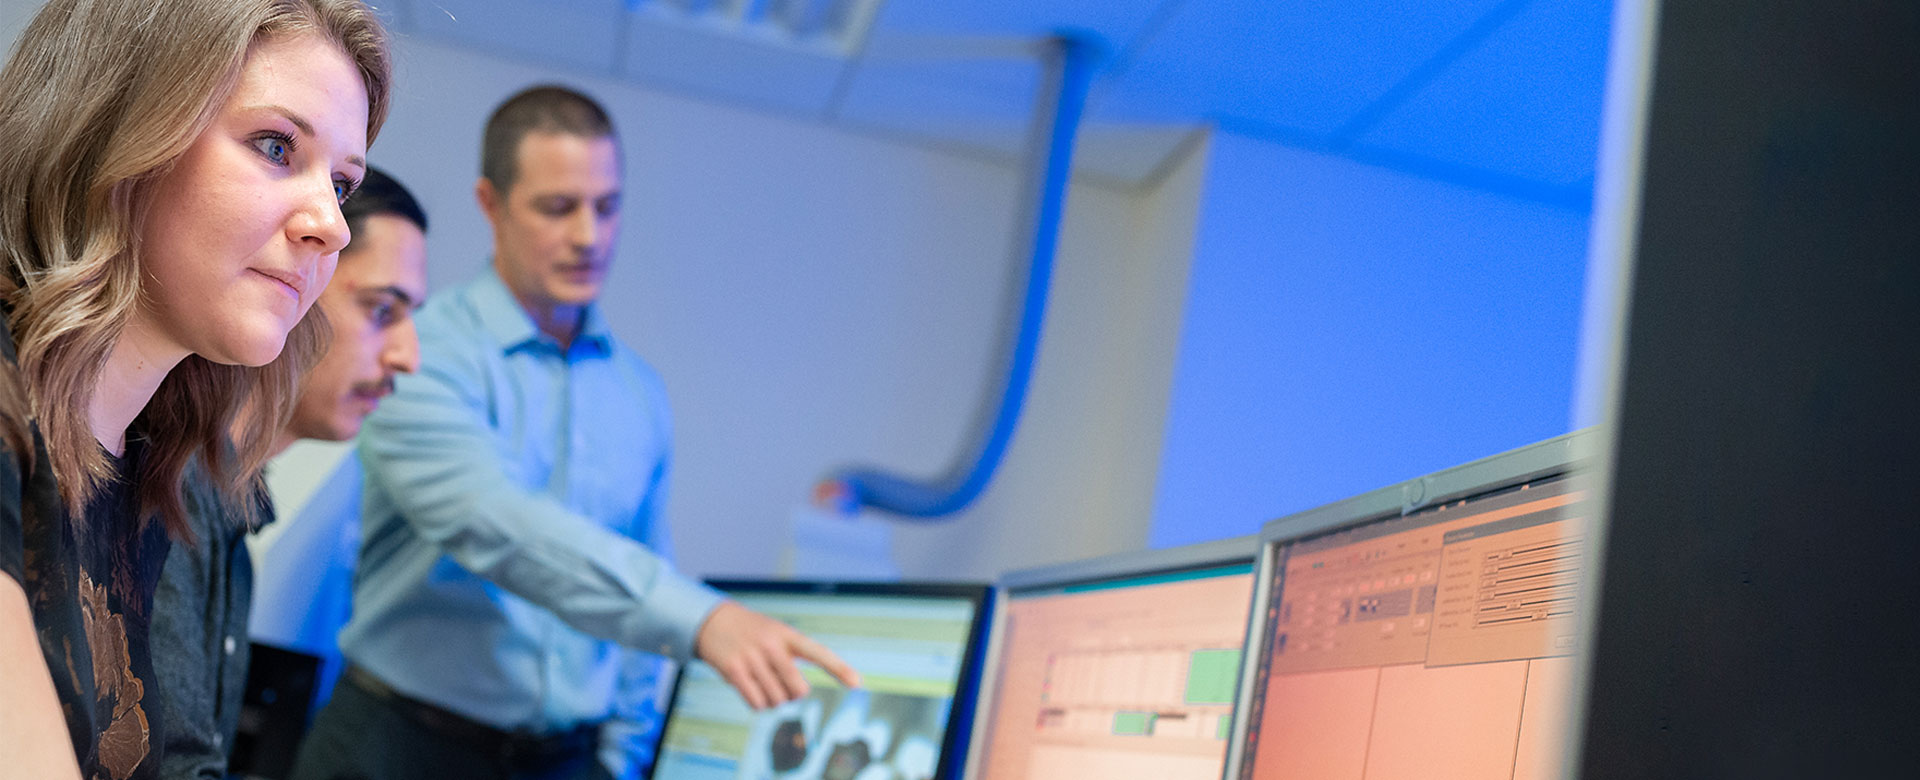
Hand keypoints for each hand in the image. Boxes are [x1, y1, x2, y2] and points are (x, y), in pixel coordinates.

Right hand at [694, 600, 860, 708]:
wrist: (713, 620)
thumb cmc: (752, 632)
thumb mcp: (776, 633)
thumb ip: (792, 657)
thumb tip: (799, 692)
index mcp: (787, 635)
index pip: (818, 653)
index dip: (839, 669)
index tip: (857, 684)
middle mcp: (772, 645)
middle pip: (797, 689)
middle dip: (793, 694)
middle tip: (783, 686)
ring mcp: (752, 658)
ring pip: (776, 699)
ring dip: (772, 700)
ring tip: (763, 684)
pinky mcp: (734, 670)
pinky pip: (756, 702)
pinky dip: (757, 704)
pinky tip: (752, 691)